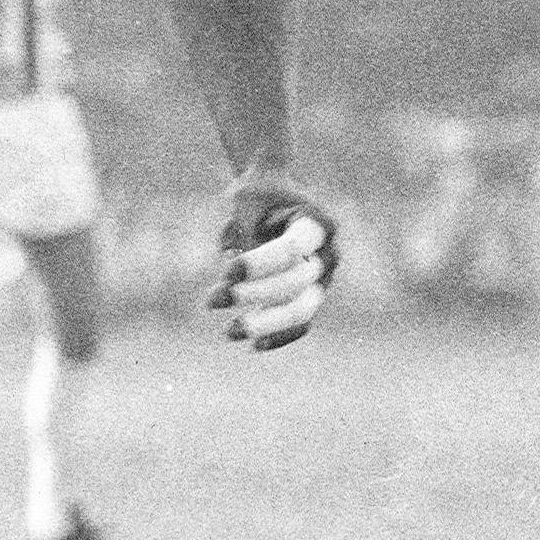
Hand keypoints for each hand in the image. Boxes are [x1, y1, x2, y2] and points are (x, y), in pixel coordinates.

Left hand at [208, 176, 338, 351]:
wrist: (271, 198)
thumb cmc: (257, 193)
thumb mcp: (246, 196)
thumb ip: (244, 227)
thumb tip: (237, 268)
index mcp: (317, 223)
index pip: (291, 249)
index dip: (259, 264)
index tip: (227, 271)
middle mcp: (326, 253)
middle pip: (297, 282)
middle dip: (255, 294)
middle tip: (212, 300)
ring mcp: (321, 279)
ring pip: (302, 309)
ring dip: (266, 323)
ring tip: (228, 332)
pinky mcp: (309, 297)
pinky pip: (301, 323)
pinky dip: (279, 336)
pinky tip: (253, 345)